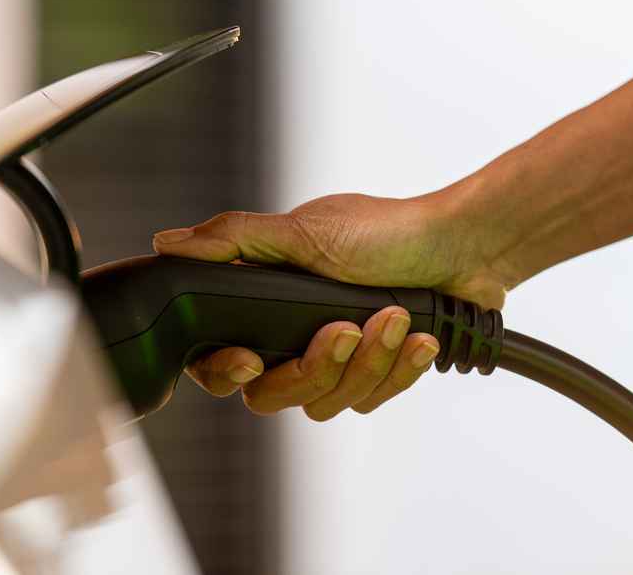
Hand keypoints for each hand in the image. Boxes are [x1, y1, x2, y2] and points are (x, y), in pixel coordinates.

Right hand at [151, 192, 505, 418]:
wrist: (465, 249)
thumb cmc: (388, 231)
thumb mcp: (305, 230)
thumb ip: (234, 241)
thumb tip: (166, 244)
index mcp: (263, 299)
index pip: (217, 357)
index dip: (226, 370)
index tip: (252, 359)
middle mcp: (291, 333)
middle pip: (272, 394)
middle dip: (315, 366)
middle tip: (346, 329)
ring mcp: (334, 357)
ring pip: (325, 402)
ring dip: (367, 363)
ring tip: (393, 318)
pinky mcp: (374, 373)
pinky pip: (368, 400)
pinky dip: (396, 369)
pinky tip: (417, 338)